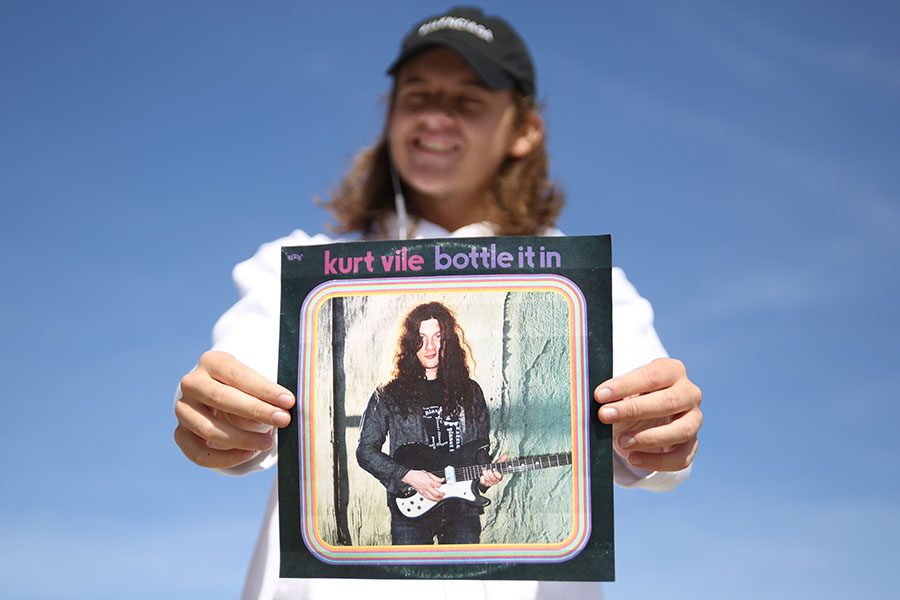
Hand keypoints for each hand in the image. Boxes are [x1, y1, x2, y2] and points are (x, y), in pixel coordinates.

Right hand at [174, 351, 294, 468]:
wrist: (220, 399)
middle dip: (256, 411)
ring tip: (268, 443)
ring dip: (242, 439)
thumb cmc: (245, 388)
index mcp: (212, 362)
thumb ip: (266, 393)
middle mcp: (192, 383)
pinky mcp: (180, 433)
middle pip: (222, 399)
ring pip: (209, 429)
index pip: (238, 376)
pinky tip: (248, 454)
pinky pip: (199, 453)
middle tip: (283, 420)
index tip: (288, 401)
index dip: (264, 390)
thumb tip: (286, 408)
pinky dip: (225, 458)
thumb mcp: (254, 382)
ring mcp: (183, 409)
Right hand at [402, 470, 444, 501]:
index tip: (442, 484)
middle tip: (444, 494)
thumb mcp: (429, 474)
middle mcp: (427, 487)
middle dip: (441, 494)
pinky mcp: (422, 494)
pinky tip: (435, 499)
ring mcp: (424, 491)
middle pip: (436, 493)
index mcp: (429, 481)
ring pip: (432, 498)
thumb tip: (442, 479)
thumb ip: (436, 478)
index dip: (441, 485)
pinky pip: (428, 498)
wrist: (411, 477)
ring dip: (438, 499)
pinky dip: (433, 500)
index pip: (438, 485)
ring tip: (441, 498)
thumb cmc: (418, 475)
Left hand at [479, 454, 507, 487]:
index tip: (494, 470)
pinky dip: (482, 479)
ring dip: (486, 475)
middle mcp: (495, 481)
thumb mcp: (496, 465)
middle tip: (488, 469)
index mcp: (499, 477)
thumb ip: (501, 461)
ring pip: (488, 480)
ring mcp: (490, 483)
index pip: (500, 477)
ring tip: (484, 470)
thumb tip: (505, 456)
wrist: (485, 474)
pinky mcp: (484, 484)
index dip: (497, 474)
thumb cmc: (492, 469)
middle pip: (493, 479)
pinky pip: (483, 483)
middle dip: (490, 474)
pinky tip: (481, 476)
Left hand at [594, 358, 701, 471]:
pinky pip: (681, 458)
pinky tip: (633, 459)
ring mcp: (694, 419)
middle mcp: (689, 393)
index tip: (599, 395)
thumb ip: (613, 394)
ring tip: (621, 442)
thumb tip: (595, 400)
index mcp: (672, 371)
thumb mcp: (623, 391)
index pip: (652, 376)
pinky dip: (656, 462)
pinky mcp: (692, 444)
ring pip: (682, 430)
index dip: (625, 385)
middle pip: (668, 401)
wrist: (644, 419)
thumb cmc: (631, 397)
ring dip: (648, 438)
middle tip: (605, 416)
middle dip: (633, 410)